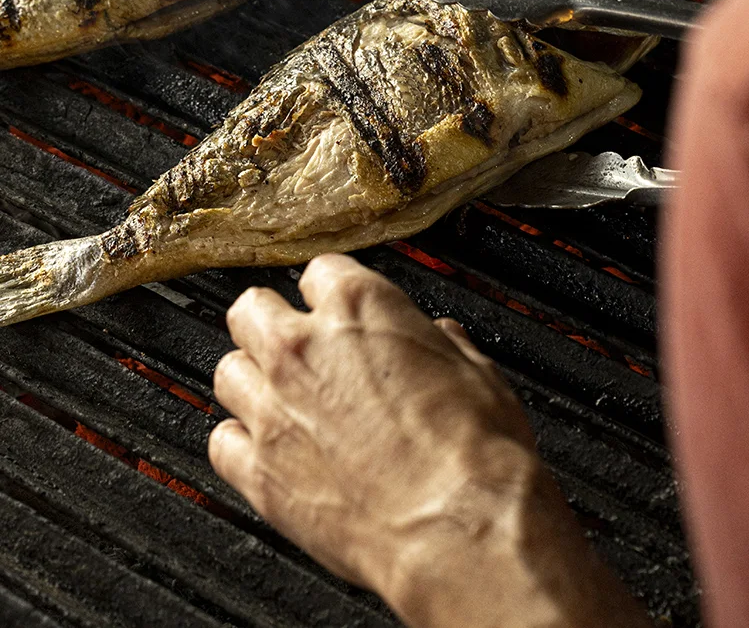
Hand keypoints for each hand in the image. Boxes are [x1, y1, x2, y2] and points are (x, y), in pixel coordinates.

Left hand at [209, 253, 649, 627]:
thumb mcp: (475, 369)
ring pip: (228, 371)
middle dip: (272, 323)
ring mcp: (273, 409)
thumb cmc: (474, 450)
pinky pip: (222, 443)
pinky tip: (267, 451)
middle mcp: (303, 349)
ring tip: (279, 399)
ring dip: (252, 381)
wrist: (457, 526)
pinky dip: (241, 444)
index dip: (333, 293)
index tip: (337, 309)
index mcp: (358, 306)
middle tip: (295, 345)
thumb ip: (438, 343)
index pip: (320, 272)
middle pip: (251, 310)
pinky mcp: (259, 472)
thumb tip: (436, 340)